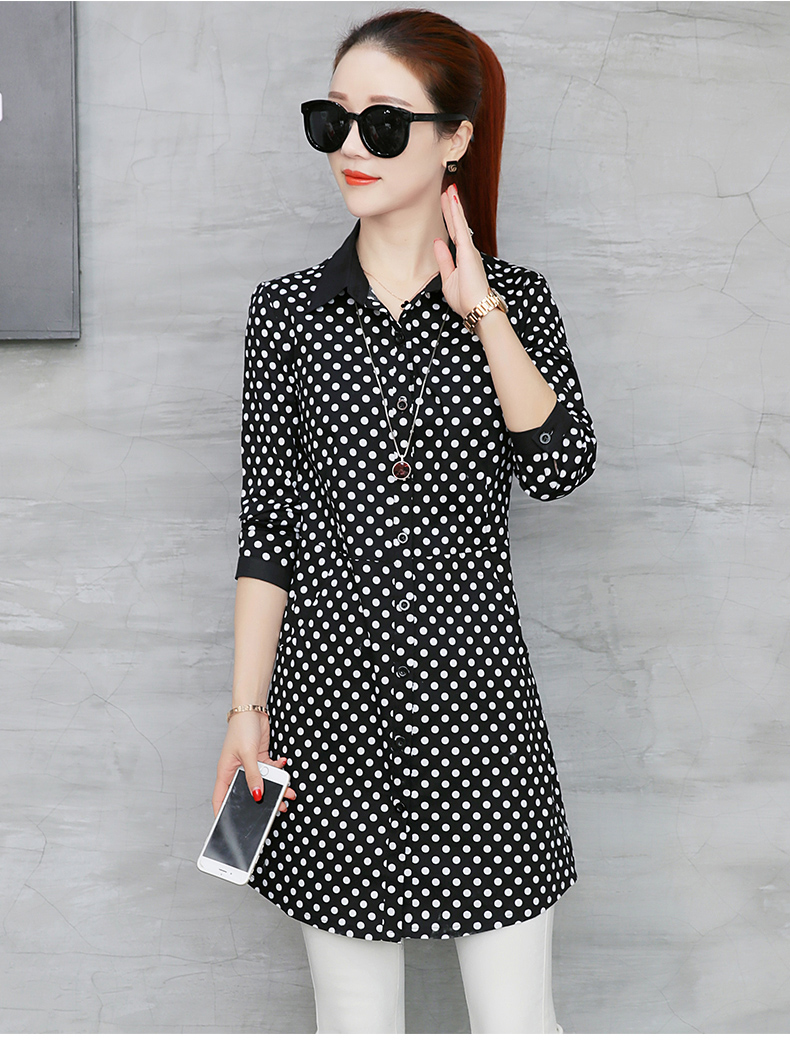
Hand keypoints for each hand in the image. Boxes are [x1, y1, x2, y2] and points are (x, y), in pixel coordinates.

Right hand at [212, 709, 296, 816]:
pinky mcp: (260, 759)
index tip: (229, 826)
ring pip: (263, 782)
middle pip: (247, 792)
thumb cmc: (241, 728)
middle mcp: (237, 771)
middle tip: (276, 809)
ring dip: (276, 787)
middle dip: (262, 802)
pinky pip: (270, 770)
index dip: (222, 813)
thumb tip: (258, 795)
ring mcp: (249, 765)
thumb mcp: (247, 754)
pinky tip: (284, 766)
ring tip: (288, 793)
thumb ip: (254, 775)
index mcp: (226, 772)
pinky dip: (279, 770)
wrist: (252, 710)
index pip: (221, 798)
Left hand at [433, 184, 490, 319]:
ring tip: (449, 188)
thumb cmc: (466, 299)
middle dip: (451, 207)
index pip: (453, 233)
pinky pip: (460, 227)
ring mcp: (468, 249)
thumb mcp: (448, 278)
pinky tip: (452, 200)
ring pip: (459, 222)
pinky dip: (456, 212)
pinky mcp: (467, 250)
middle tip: (446, 190)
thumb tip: (437, 243)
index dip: (449, 218)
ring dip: (453, 205)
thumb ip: (443, 260)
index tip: (445, 205)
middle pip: (456, 224)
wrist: (476, 308)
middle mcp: (468, 251)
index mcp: (463, 257)